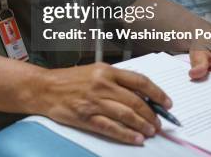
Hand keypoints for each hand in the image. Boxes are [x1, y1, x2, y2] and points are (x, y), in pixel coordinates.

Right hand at [38, 62, 171, 144]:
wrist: (44, 88)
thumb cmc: (67, 79)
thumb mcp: (93, 71)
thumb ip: (115, 80)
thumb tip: (139, 95)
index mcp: (106, 71)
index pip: (139, 81)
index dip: (157, 93)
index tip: (166, 102)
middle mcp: (102, 85)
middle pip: (136, 101)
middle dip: (151, 114)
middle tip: (158, 122)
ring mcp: (94, 101)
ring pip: (126, 115)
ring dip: (142, 125)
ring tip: (151, 131)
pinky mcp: (86, 116)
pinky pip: (111, 127)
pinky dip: (126, 134)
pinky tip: (135, 138)